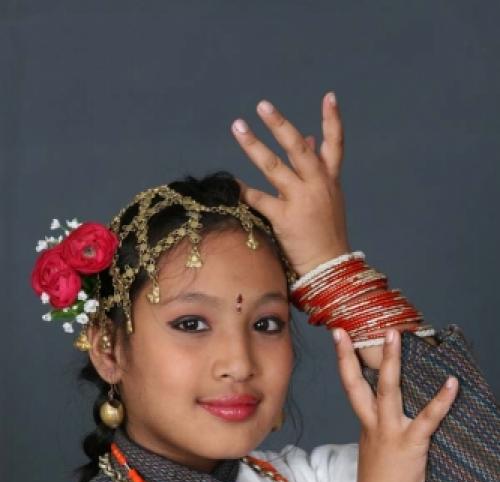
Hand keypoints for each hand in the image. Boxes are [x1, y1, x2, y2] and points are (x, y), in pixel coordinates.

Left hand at [230, 93, 351, 275]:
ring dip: (254, 145)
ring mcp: (301, 200)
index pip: (336, 144)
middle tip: (262, 105)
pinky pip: (259, 199)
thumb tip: (307, 138)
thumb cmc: (326, 236)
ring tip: (238, 126)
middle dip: (280, 124)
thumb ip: (317, 169)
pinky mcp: (286, 218)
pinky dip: (243, 191)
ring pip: (274, 166)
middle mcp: (318, 186)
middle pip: (298, 148)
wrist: (330, 269)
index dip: (333, 120)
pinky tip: (230, 183)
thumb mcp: (328, 200)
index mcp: (330, 181)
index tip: (329, 96)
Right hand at [333, 327, 458, 481]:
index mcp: (366, 427)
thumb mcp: (376, 457)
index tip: (340, 338)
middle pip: (357, 384)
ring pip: (388, 390)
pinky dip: (441, 400)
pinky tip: (452, 383)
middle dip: (350, 356)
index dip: (344, 361)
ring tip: (394, 335)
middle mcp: (373, 425)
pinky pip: (428, 418)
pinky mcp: (411, 443)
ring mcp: (390, 432)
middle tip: (346, 331)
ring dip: (392, 362)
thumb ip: (381, 438)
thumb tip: (389, 430)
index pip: (352, 388)